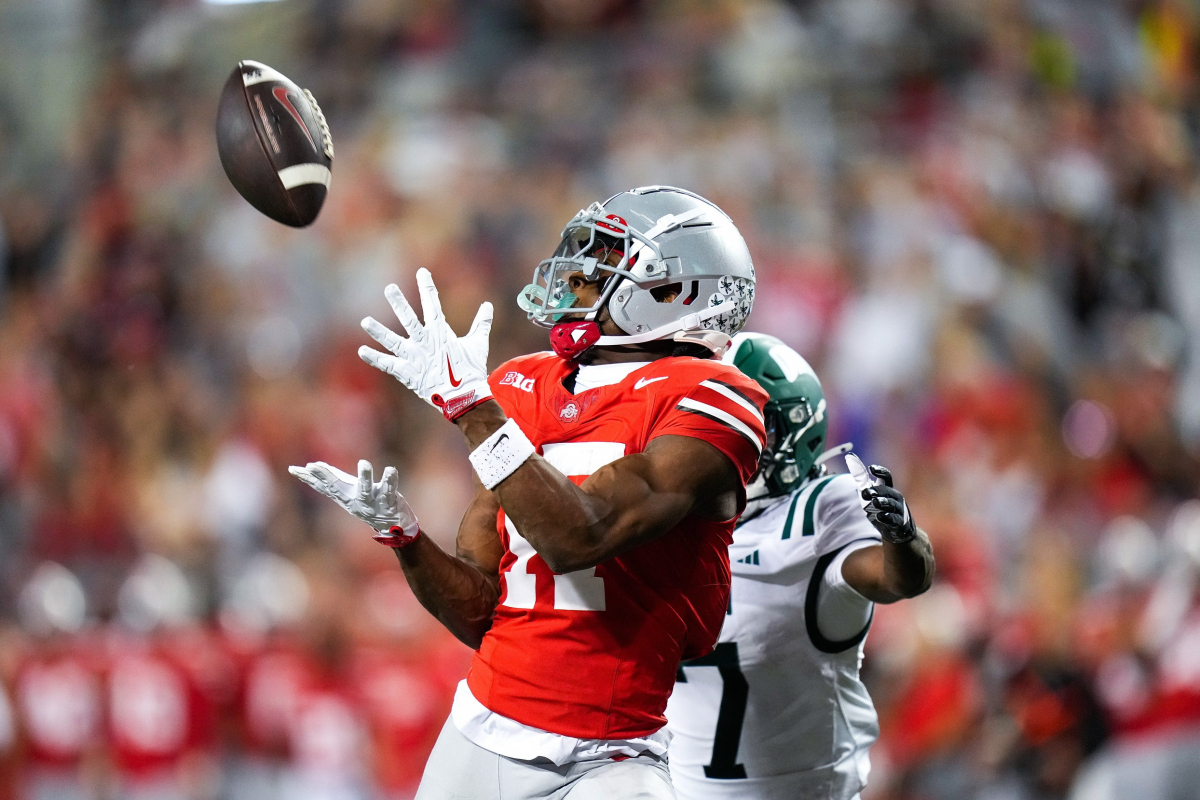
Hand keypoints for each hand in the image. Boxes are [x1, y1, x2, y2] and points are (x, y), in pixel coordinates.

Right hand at [289, 459, 419, 544]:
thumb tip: (313, 466)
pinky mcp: (389, 502)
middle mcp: (356, 500)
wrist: (393, 528)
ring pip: (366, 489)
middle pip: (338, 488)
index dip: (310, 478)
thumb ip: (333, 480)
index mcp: (345, 497)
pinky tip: (391, 470)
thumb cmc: (369, 505)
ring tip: (364, 463)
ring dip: (365, 477)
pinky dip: (390, 480)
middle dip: (326, 476)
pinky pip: (389, 490)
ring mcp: (372, 502)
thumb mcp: (349, 494)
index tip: (294, 469)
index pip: (324, 487)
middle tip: (313, 465)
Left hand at [359, 268, 492, 420]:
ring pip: (392, 341)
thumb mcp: (478, 344)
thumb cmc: (472, 370)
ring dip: (378, 331)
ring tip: (365, 321)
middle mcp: (424, 342)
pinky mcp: (406, 373)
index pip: (433, 304)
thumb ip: (481, 324)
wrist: (464, 397)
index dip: (427, 286)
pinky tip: (361, 350)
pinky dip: (374, 358)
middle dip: (398, 302)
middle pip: (408, 318)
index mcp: (441, 332)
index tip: (421, 272)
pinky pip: (387, 364)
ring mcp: (413, 357)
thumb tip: (488, 306)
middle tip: (389, 288)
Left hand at [845, 454, 915, 543]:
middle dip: (876, 490)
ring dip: (883, 502)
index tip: (871, 468)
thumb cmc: (882, 508)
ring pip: (891, 504)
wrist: (897, 529)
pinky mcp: (898, 522)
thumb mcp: (872, 494)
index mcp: (888, 489)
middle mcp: (895, 497)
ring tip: (875, 502)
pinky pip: (893, 519)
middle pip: (887, 491)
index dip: (880, 472)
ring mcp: (898, 510)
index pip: (886, 477)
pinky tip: (879, 516)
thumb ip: (862, 480)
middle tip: (864, 493)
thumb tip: (850, 460)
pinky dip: (886, 517)